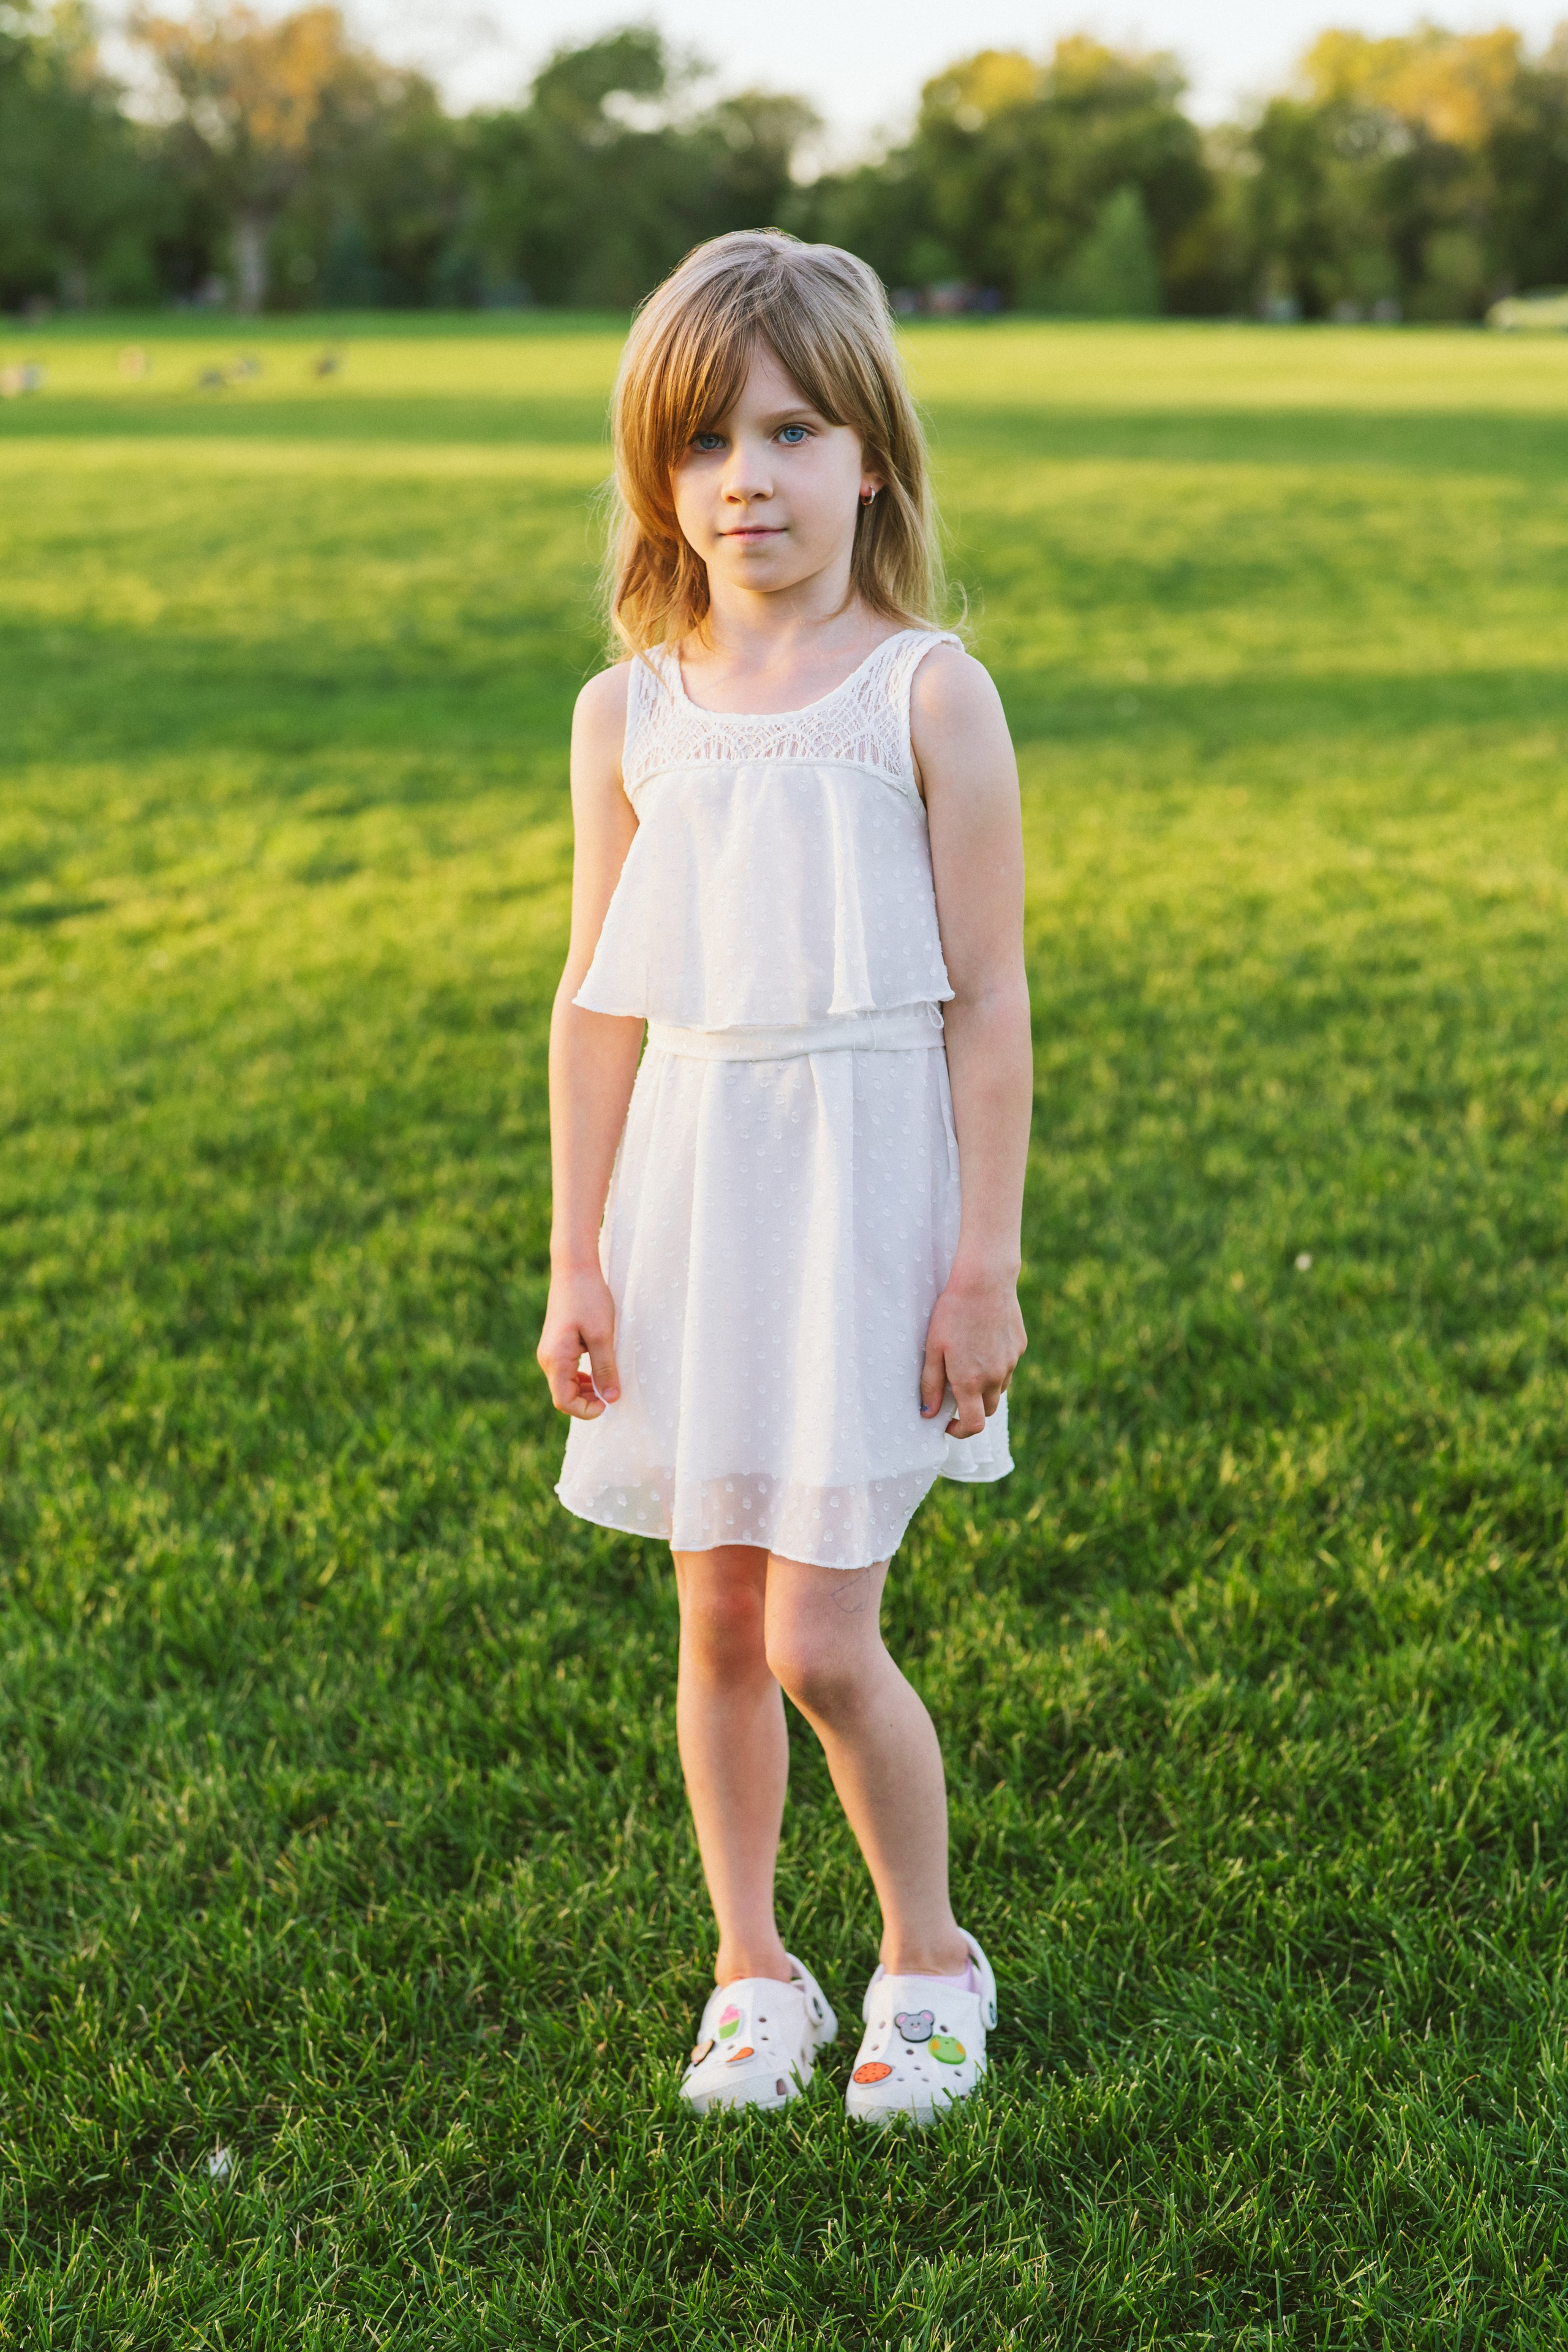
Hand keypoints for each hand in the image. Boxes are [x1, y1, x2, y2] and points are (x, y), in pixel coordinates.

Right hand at [537, 1265, 620, 1417]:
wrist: (574, 1268)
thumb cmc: (588, 1298)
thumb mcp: (602, 1335)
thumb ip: (605, 1369)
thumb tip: (611, 1398)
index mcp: (555, 1359)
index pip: (564, 1401)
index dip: (586, 1410)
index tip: (608, 1404)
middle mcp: (547, 1358)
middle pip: (563, 1395)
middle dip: (587, 1401)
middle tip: (611, 1394)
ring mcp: (550, 1351)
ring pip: (565, 1384)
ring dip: (585, 1390)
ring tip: (607, 1382)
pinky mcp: (556, 1344)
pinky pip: (566, 1371)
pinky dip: (582, 1377)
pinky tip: (598, 1370)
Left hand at [920, 1266, 1024, 1438]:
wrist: (984, 1281)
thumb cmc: (952, 1313)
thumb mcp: (933, 1349)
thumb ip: (931, 1384)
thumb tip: (928, 1413)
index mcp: (971, 1382)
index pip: (974, 1425)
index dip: (961, 1431)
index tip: (948, 1423)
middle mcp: (995, 1377)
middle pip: (988, 1410)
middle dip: (973, 1408)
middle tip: (955, 1390)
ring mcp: (1010, 1362)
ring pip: (999, 1388)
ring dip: (985, 1386)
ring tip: (968, 1361)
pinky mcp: (1019, 1346)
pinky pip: (1007, 1365)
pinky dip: (995, 1365)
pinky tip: (982, 1341)